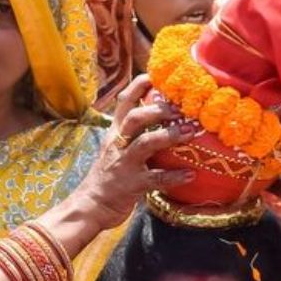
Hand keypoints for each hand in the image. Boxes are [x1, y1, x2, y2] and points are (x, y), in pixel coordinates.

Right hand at [71, 76, 195, 230]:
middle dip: (158, 109)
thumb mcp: (115, 148)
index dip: (140, 85)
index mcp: (115, 132)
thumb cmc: (108, 175)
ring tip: (191, 132)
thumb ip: (132, 133)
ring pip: (145, 143)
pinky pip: (155, 179)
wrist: (90, 205)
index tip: (158, 76)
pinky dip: (174, 176)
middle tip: (181, 107)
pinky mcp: (132, 185)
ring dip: (169, 136)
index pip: (125, 101)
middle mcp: (118, 144)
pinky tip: (190, 174)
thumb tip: (160, 116)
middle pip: (134, 117)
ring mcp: (124, 164)